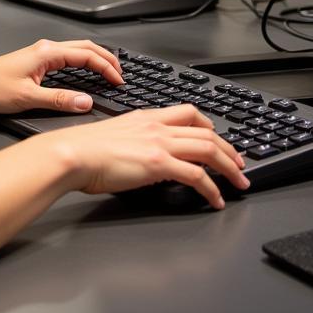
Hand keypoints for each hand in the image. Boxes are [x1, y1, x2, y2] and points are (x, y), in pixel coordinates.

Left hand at [0, 38, 123, 114]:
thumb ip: (59, 100)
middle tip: (122, 74)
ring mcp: (41, 53)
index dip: (106, 68)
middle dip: (107, 58)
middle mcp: (46, 49)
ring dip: (96, 59)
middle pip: (85, 47)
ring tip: (110, 72)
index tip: (119, 81)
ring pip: (77, 49)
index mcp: (47, 53)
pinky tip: (87, 72)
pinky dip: (84, 62)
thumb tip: (86, 102)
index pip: (86, 55)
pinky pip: (68, 56)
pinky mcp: (37, 60)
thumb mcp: (28, 98)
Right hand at [60, 104, 248, 209]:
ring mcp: (159, 144)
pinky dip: (213, 189)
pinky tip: (216, 199)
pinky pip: (198, 175)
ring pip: (209, 149)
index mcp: (145, 118)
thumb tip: (142, 156)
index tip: (218, 139)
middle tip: (239, 164)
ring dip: (230, 168)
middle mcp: (156, 127)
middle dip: (229, 149)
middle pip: (206, 131)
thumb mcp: (114, 136)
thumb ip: (134, 142)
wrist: (72, 153)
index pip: (187, 113)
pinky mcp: (159, 164)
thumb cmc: (83, 149)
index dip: (209, 125)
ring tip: (239, 182)